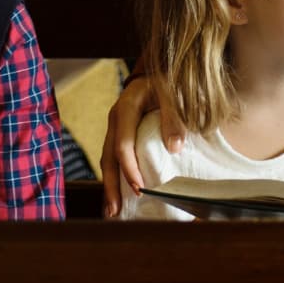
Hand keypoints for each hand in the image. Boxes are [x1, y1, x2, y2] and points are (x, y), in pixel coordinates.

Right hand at [99, 77, 183, 216]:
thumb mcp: (173, 93)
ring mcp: (115, 129)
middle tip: (115, 210)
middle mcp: (115, 120)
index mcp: (126, 107)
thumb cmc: (167, 81)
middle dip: (111, 185)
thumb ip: (174, 117)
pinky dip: (116, 179)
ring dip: (110, 186)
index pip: (123, 143)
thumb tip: (175, 147)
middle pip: (108, 157)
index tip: (139, 187)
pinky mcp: (120, 136)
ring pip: (108, 161)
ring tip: (113, 211)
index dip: (129, 167)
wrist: (159, 72)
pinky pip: (114, 160)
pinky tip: (118, 196)